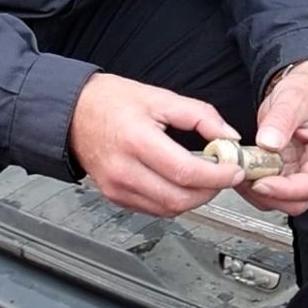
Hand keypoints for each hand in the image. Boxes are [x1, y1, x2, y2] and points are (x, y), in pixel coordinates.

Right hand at [69, 71, 245, 216]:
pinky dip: (173, 201)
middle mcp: (124, 170)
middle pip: (179, 199)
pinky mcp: (115, 197)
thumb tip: (228, 136)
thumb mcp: (160, 97)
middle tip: (222, 175)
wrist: (73, 113)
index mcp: (137, 140)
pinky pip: (153, 209)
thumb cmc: (111, 101)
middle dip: (210, 191)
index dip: (217, 176)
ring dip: (193, 199)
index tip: (233, 170)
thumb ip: (200, 115)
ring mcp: (117, 188)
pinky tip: (179, 183)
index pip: (185, 172)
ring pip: (168, 210)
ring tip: (202, 178)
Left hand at [246, 60, 307, 216]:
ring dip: (259, 194)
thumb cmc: (306, 94)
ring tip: (240, 173)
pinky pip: (272, 191)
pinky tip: (242, 172)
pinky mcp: (287, 174)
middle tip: (245, 178)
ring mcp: (302, 174)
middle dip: (270, 196)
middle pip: (298, 201)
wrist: (304, 90)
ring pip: (283, 201)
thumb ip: (281, 120)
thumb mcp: (293, 99)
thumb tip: (268, 142)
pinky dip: (255, 187)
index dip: (285, 190)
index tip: (260, 184)